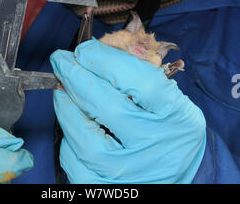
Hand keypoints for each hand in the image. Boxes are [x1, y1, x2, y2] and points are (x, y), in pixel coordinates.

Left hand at [50, 38, 205, 183]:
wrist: (179, 177)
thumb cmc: (170, 131)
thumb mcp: (171, 102)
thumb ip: (141, 77)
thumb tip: (94, 51)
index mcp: (177, 116)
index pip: (139, 80)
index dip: (105, 60)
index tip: (85, 49)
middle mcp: (156, 146)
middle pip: (108, 106)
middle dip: (76, 77)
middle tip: (62, 61)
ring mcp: (133, 173)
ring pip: (87, 140)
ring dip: (67, 109)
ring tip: (61, 91)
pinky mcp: (109, 190)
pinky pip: (77, 165)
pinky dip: (69, 141)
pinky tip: (72, 124)